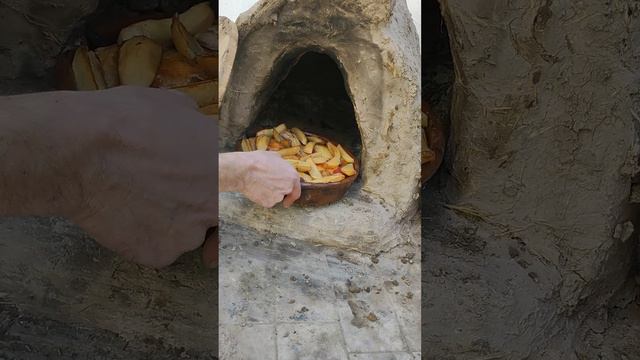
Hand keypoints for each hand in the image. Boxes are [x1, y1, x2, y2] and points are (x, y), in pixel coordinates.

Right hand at [60, 86, 217, 267]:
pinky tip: (123, 216)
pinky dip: (144, 237)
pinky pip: (159, 248)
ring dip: (169, 221)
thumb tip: (196, 129)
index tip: (222, 186)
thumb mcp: (174, 106)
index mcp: (225, 167)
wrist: (78, 152)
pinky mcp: (160, 255)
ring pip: (186, 233)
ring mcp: (188, 235)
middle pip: (218, 213)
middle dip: (200, 206)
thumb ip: (196, 126)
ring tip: (135, 198)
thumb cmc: (126, 120)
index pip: (246, 181)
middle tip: (170, 193)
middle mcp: (214, 205)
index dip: (233, 184)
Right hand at [219, 151, 300, 207]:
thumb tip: (281, 165)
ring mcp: (278, 197)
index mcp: (292, 176)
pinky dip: (263, 198)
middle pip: (287, 194)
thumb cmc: (258, 161)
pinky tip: (256, 190)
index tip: (289, 197)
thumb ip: (282, 164)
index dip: (292, 193)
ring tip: (260, 185)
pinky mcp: (268, 203)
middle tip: (271, 191)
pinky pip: (267, 202)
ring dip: (270, 194)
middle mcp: (288, 188)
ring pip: (276, 198)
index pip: (297, 189)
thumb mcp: (274, 156)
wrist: (244, 170)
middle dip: (281, 194)